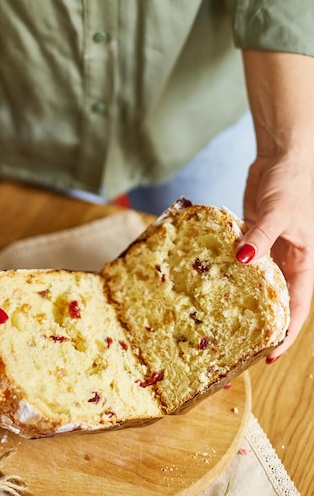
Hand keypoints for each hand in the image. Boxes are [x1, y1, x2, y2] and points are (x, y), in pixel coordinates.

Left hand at [236, 154, 313, 359]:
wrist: (281, 157)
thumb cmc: (293, 183)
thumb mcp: (279, 213)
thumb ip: (261, 237)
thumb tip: (244, 259)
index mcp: (303, 262)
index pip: (297, 307)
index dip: (286, 333)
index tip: (269, 354)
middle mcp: (286, 260)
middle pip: (275, 300)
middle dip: (260, 323)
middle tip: (236, 344)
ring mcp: (267, 248)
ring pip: (255, 281)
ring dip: (240, 296)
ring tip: (217, 318)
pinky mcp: (250, 236)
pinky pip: (239, 257)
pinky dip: (227, 268)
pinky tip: (208, 279)